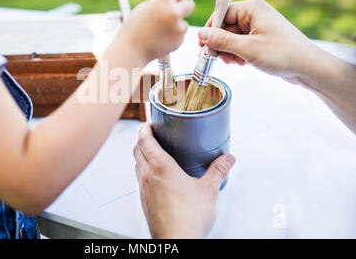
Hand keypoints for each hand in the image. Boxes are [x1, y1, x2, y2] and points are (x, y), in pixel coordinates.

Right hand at [116, 0, 194, 64]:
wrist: (131, 50)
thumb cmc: (133, 28)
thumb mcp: (144, 8)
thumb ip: (159, 3)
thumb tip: (170, 0)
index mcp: (163, 0)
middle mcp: (174, 12)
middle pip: (190, 4)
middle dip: (184, 8)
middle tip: (177, 12)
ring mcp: (178, 27)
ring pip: (184, 22)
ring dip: (176, 25)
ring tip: (159, 31)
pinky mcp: (180, 40)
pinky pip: (180, 35)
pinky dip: (173, 37)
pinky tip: (160, 40)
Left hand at [133, 123, 234, 238]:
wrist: (177, 241)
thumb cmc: (188, 217)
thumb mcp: (209, 190)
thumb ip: (218, 171)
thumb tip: (227, 159)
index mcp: (161, 167)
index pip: (145, 140)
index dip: (145, 128)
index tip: (150, 124)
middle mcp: (148, 176)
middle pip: (137, 150)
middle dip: (142, 140)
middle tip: (152, 135)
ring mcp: (144, 190)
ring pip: (137, 165)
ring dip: (142, 156)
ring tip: (154, 154)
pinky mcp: (144, 202)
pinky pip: (140, 180)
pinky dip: (144, 172)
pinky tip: (158, 178)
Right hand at [198, 0, 318, 83]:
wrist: (308, 67)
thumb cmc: (282, 54)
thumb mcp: (248, 48)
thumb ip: (222, 41)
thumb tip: (201, 34)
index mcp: (252, 9)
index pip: (222, 13)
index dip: (211, 29)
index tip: (202, 44)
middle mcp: (254, 15)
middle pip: (225, 25)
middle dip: (219, 43)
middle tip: (217, 58)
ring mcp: (258, 27)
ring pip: (232, 36)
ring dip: (228, 50)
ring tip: (233, 62)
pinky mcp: (261, 38)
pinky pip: (240, 43)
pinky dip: (237, 53)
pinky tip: (241, 63)